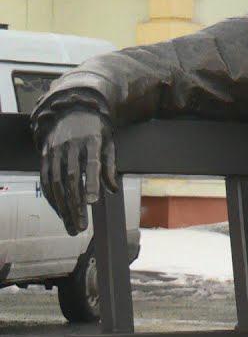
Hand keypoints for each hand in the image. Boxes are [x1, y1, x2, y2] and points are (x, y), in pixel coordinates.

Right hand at [39, 109, 116, 234]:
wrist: (70, 110)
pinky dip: (52, 198)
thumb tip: (113, 189)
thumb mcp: (108, 142)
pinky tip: (60, 212)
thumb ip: (110, 166)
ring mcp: (55, 150)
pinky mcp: (44, 156)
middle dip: (76, 205)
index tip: (93, 202)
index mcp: (92, 140)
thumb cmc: (94, 130)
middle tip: (82, 226)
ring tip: (72, 225)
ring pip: (56, 182)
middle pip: (72, 178)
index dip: (92, 183)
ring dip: (63, 207)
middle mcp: (71, 145)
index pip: (92, 164)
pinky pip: (45, 180)